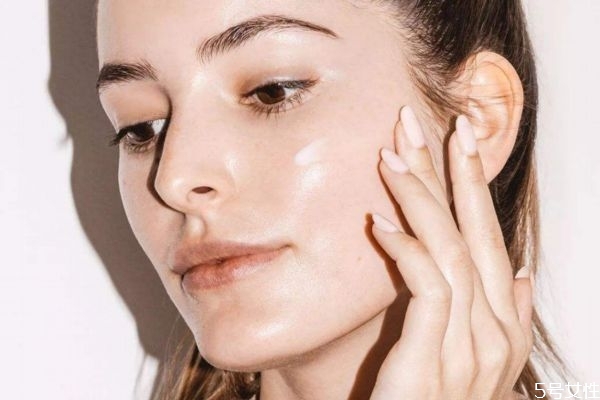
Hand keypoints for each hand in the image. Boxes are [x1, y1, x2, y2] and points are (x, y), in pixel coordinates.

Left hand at [368, 106, 533, 399]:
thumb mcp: (470, 359)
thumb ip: (501, 317)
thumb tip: (521, 275)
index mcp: (499, 323)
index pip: (488, 239)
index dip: (475, 188)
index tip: (459, 141)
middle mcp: (493, 330)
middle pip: (477, 235)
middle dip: (456, 175)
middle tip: (430, 123)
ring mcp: (469, 347)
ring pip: (452, 252)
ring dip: (421, 200)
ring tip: (391, 158)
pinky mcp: (432, 360)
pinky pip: (427, 289)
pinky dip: (406, 250)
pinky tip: (379, 222)